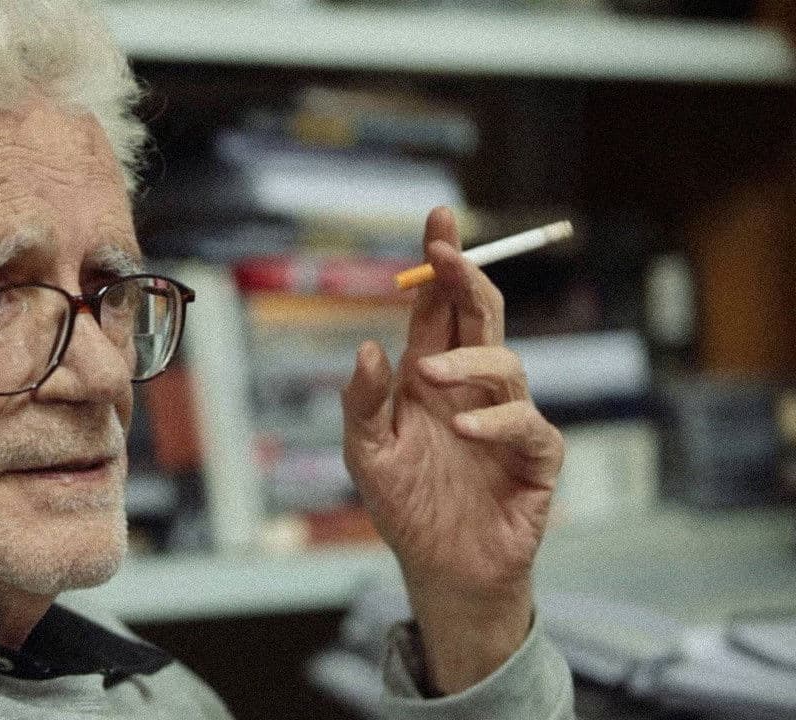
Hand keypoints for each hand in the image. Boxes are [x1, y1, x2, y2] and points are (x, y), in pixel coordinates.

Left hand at [341, 207, 563, 693]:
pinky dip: (497, 423)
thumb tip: (369, 346)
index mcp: (430, 377)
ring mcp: (506, 418)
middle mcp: (471, 388)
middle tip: (445, 252)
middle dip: (467, 277)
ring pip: (505, 364)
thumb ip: (362, 402)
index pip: (438, 309)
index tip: (436, 222)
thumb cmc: (405, 506)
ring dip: (467, 361)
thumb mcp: (365, 453)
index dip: (439, 268)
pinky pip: (527, 426)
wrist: (442, 570)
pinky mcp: (535, 458)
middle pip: (480, 317)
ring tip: (429, 376)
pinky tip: (464, 431)